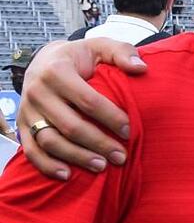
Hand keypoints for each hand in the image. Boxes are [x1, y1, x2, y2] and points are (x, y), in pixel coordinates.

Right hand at [16, 39, 145, 179]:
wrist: (45, 61)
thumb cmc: (80, 57)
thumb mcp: (101, 47)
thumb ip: (122, 52)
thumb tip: (141, 68)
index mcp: (57, 71)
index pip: (87, 100)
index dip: (110, 117)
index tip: (129, 131)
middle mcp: (37, 91)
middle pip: (70, 125)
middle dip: (98, 143)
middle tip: (121, 156)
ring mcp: (27, 111)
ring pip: (50, 140)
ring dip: (76, 157)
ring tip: (101, 167)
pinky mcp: (22, 126)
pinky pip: (31, 150)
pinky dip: (46, 165)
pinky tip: (67, 175)